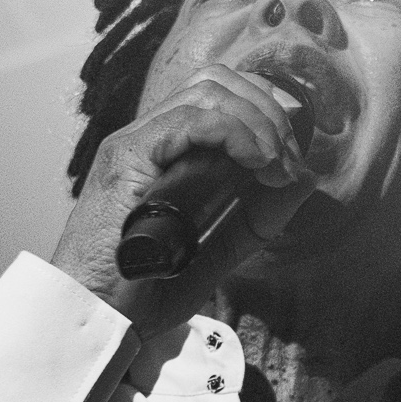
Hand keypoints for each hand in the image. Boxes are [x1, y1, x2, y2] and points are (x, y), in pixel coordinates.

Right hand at [50, 64, 315, 339]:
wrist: (96, 319)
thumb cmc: (144, 290)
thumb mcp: (218, 249)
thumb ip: (257, 218)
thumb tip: (305, 178)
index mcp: (162, 151)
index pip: (219, 95)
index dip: (265, 114)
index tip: (288, 163)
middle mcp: (145, 138)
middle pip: (217, 82)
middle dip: (267, 112)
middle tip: (286, 162)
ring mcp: (132, 144)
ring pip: (207, 92)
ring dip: (256, 121)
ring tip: (273, 164)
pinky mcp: (126, 162)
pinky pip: (189, 122)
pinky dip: (233, 132)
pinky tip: (255, 161)